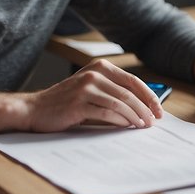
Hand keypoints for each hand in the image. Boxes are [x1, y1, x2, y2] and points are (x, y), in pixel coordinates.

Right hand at [23, 59, 163, 131]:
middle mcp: (93, 74)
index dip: (149, 96)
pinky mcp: (78, 103)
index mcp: (99, 67)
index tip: (158, 110)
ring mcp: (85, 87)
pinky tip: (127, 126)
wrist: (35, 109)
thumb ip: (112, 91)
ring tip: (142, 126)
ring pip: (120, 102)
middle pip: (129, 92)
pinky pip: (107, 112)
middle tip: (153, 122)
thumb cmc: (65, 102)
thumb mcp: (90, 89)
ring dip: (135, 116)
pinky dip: (120, 121)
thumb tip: (143, 107)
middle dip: (145, 108)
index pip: (133, 80)